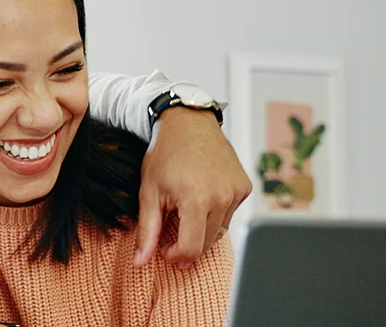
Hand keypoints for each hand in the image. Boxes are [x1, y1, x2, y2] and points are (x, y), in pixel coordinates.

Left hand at [135, 106, 251, 266]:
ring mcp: (237, 192)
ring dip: (202, 229)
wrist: (188, 125)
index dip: (176, 256)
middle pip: (207, 242)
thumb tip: (140, 261)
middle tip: (170, 236)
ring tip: (183, 212)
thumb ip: (147, 230)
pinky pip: (230, 213)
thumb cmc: (164, 156)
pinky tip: (201, 198)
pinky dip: (215, 213)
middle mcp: (222, 197)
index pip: (192, 248)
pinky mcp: (245, 187)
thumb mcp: (149, 192)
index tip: (165, 251)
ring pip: (220, 230)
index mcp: (197, 200)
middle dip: (187, 244)